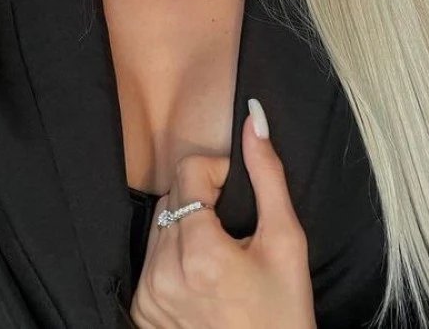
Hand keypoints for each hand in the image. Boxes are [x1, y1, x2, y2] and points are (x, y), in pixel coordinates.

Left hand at [128, 98, 315, 328]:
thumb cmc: (283, 310)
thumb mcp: (287, 240)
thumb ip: (269, 175)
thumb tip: (255, 118)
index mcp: (200, 252)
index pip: (188, 172)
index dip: (217, 172)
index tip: (238, 192)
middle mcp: (164, 273)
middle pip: (172, 197)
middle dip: (201, 199)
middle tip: (233, 227)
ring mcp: (148, 296)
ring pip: (159, 226)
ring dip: (186, 226)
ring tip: (220, 253)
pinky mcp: (141, 311)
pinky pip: (150, 260)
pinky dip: (172, 257)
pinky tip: (202, 276)